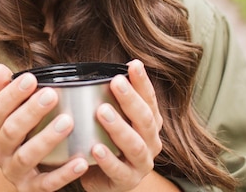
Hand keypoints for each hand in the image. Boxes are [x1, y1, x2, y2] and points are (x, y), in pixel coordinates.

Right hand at [0, 63, 88, 190]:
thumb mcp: (12, 115)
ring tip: (68, 122)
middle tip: (52, 95)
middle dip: (31, 112)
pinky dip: (64, 173)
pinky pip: (47, 183)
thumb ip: (7, 91)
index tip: (31, 78)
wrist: (21, 176)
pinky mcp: (31, 189)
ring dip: (47, 139)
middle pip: (12, 131)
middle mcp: (0, 151)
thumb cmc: (21, 137)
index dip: (13, 93)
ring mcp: (15, 172)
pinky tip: (81, 161)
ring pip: (27, 156)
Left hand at [80, 59, 163, 191]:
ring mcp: (141, 164)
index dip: (142, 82)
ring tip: (102, 111)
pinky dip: (108, 160)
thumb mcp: (112, 120)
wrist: (105, 181)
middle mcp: (151, 142)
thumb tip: (94, 69)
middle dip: (130, 99)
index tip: (133, 64)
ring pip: (135, 145)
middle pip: (144, 119)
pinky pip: (118, 171)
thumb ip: (109, 99)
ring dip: (119, 127)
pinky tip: (95, 148)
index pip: (149, 99)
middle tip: (115, 81)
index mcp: (149, 123)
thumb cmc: (107, 143)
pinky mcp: (127, 182)